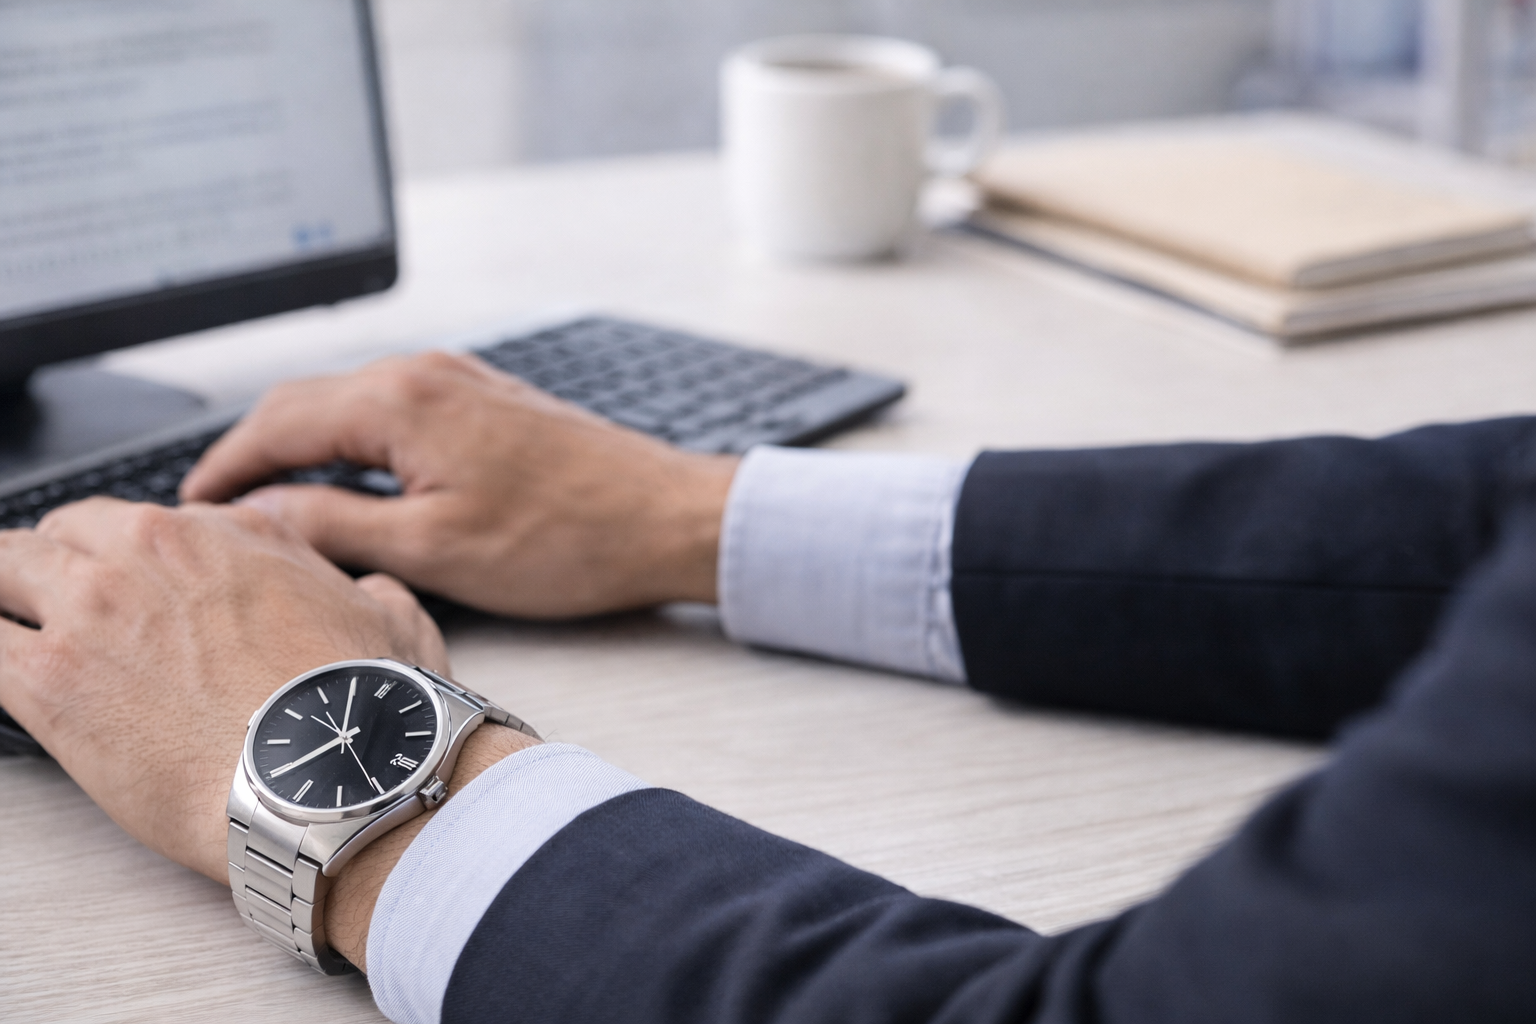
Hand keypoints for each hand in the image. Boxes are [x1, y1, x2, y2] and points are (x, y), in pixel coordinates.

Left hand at [0, 498, 447, 884]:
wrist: (332, 777)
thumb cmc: (361, 706)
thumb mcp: (390, 615)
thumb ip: (360, 589)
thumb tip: (371, 586)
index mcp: (222, 534)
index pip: (133, 521)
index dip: (122, 558)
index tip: (123, 589)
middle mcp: (147, 555)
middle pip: (53, 535)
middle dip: (48, 568)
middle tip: (52, 609)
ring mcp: (89, 611)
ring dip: (2, 601)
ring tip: (9, 635)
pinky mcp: (47, 681)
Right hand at [179, 351, 738, 618]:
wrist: (665, 518)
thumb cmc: (567, 539)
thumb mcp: (433, 548)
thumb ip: (334, 523)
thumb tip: (260, 516)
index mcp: (401, 401)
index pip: (275, 423)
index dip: (223, 470)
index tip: (190, 511)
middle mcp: (427, 374)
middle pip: (306, 406)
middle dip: (252, 456)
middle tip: (217, 514)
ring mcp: (460, 382)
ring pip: (350, 409)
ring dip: (303, 451)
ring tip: (271, 508)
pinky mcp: (487, 402)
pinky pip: (394, 414)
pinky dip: (354, 447)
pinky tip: (350, 487)